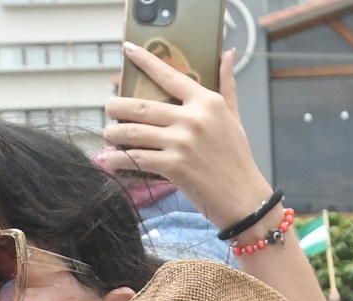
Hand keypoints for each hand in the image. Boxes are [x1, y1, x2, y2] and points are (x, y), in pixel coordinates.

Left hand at [104, 46, 267, 237]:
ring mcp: (182, 143)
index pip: (170, 75)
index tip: (128, 50)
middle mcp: (193, 119)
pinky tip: (109, 159)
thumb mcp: (234, 118)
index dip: (145, 61)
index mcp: (207, 102)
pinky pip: (137, 158)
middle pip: (141, 106)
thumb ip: (227, 85)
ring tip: (108, 133)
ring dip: (114, 133)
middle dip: (117, 106)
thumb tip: (227, 53)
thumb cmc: (238, 159)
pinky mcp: (174, 166)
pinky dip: (118, 159)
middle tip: (108, 107)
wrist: (245, 199)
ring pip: (134, 132)